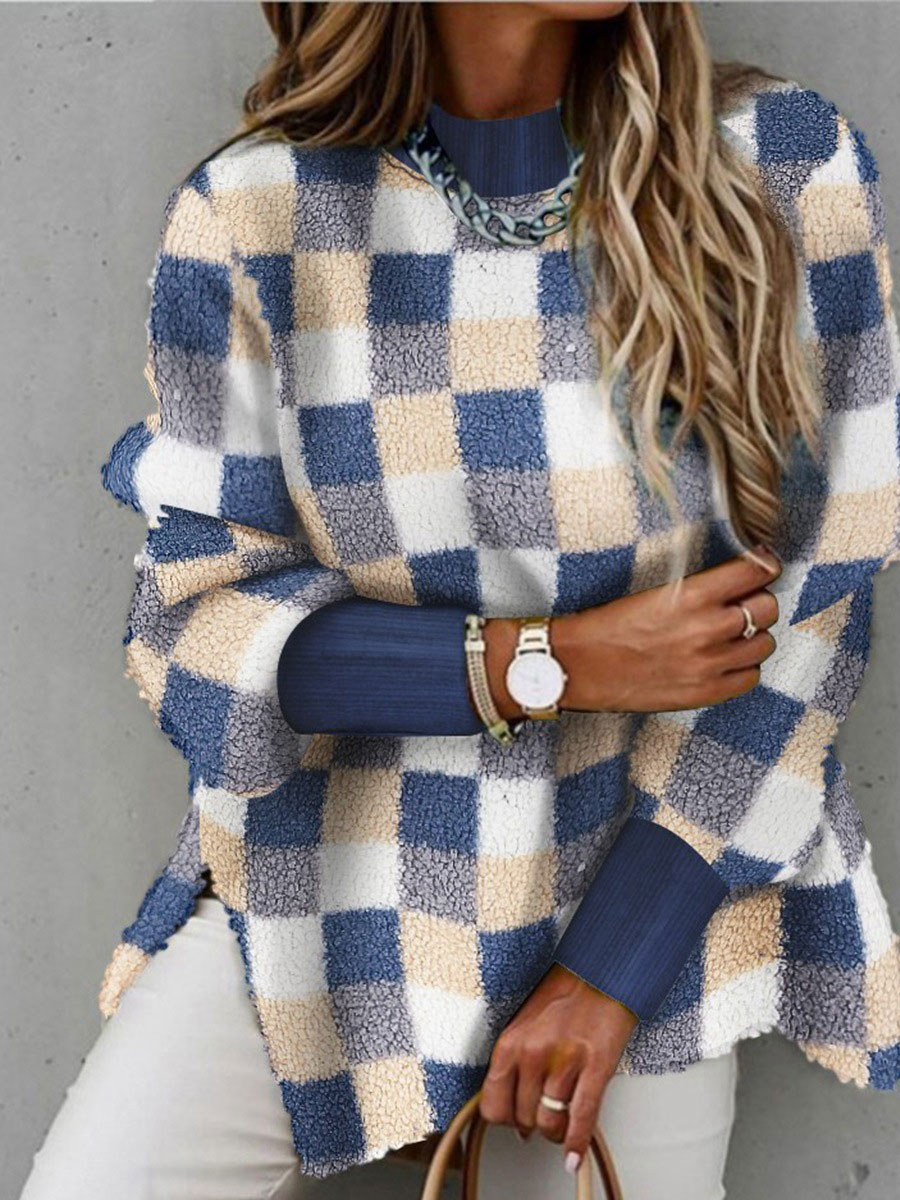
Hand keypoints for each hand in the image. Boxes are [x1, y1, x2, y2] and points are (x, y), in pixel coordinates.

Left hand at [478, 963, 637, 1174]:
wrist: (600, 973)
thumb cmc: (563, 995)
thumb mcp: (524, 1024)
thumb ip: (515, 1063)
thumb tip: (514, 1106)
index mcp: (510, 1042)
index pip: (492, 1104)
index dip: (503, 1119)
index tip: (510, 1120)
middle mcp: (533, 1054)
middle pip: (523, 1118)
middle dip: (531, 1124)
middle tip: (539, 1118)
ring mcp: (564, 1062)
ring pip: (550, 1122)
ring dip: (554, 1133)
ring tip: (558, 1130)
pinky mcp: (595, 1067)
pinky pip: (582, 1118)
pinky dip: (577, 1142)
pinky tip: (573, 1155)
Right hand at [549, 543, 781, 713]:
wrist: (578, 666)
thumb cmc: (608, 626)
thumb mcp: (657, 591)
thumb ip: (701, 588)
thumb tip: (741, 581)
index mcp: (692, 596)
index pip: (756, 572)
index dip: (764, 565)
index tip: (763, 564)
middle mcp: (707, 629)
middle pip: (768, 607)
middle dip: (757, 601)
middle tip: (742, 602)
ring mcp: (709, 665)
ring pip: (765, 643)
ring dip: (753, 636)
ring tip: (731, 635)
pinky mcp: (705, 693)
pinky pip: (751, 677)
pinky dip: (743, 667)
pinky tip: (724, 660)